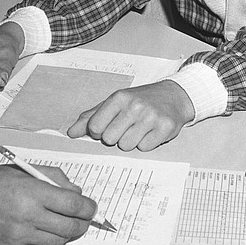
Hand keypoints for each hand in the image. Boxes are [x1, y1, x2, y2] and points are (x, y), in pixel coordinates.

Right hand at [0, 165, 96, 244]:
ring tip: (64, 223)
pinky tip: (46, 231)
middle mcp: (28, 216)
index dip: (89, 208)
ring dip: (67, 233)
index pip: (74, 206)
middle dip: (83, 224)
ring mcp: (20, 236)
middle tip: (84, 219)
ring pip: (59, 241)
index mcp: (32, 192)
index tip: (91, 208)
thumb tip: (77, 192)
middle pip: (71, 228)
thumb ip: (53, 177)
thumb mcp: (22, 169)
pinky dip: (50, 242)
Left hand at [67, 80, 194, 151]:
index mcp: (119, 98)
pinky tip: (151, 131)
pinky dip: (146, 143)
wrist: (175, 96)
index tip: (109, 125)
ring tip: (140, 128)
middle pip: (110, 139)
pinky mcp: (165, 128)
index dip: (100, 131)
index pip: (95, 127)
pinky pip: (144, 148)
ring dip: (132, 141)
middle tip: (127, 126)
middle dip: (116, 137)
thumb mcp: (115, 102)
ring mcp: (151, 117)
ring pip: (127, 146)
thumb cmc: (141, 100)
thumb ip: (91, 117)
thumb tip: (71, 133)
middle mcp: (135, 106)